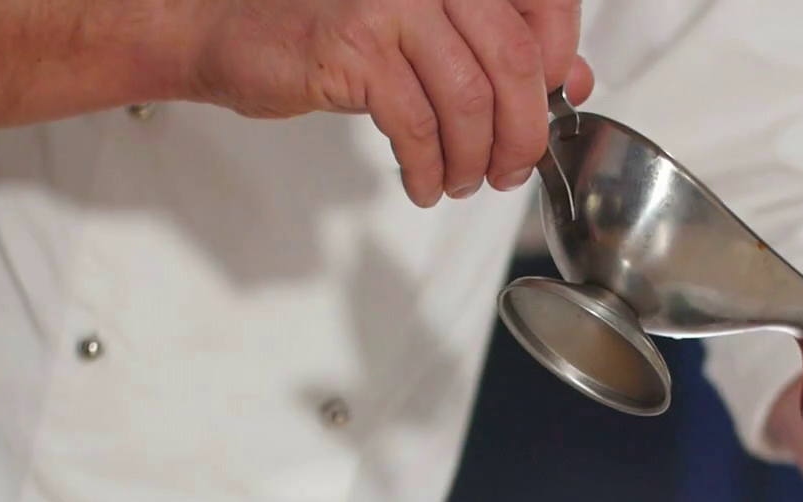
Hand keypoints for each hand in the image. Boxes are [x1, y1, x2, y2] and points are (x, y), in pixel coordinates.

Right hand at [185, 0, 595, 206]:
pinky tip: (421, 182)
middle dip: (522, 133)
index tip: (547, 107)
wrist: (231, 32)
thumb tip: (571, 81)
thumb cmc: (332, 33)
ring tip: (460, 181)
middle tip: (509, 168)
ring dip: (474, 159)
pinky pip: (417, 125)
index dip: (559, 63)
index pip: (541, 5)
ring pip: (470, 100)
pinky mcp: (353, 48)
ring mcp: (390, 5)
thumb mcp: (427, 33)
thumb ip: (498, 49)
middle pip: (515, 61)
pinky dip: (428, 168)